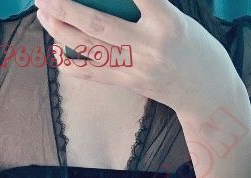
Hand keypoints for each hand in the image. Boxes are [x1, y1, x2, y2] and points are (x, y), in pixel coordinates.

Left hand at [34, 0, 227, 111]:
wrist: (208, 95)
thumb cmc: (193, 47)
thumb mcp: (179, 20)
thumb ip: (149, 7)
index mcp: (169, 24)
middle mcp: (150, 49)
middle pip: (98, 26)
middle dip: (66, 7)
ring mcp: (136, 70)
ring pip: (90, 50)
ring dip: (61, 31)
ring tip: (43, 13)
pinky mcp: (129, 85)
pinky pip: (93, 75)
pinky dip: (71, 64)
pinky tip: (56, 51)